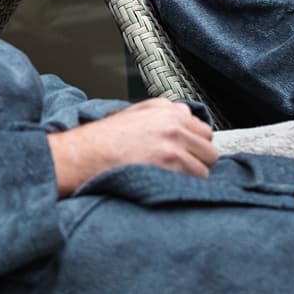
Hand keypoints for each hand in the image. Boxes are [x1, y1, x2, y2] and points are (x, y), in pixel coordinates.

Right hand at [47, 98, 216, 196]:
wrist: (84, 154)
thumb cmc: (103, 139)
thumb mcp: (133, 114)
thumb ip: (163, 114)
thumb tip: (186, 121)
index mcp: (166, 108)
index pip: (202, 128)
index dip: (193, 145)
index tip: (184, 154)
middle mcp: (173, 121)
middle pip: (209, 146)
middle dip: (197, 159)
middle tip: (179, 169)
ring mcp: (174, 141)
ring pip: (206, 165)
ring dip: (192, 175)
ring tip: (171, 179)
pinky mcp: (171, 162)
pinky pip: (196, 179)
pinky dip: (186, 185)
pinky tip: (168, 184)